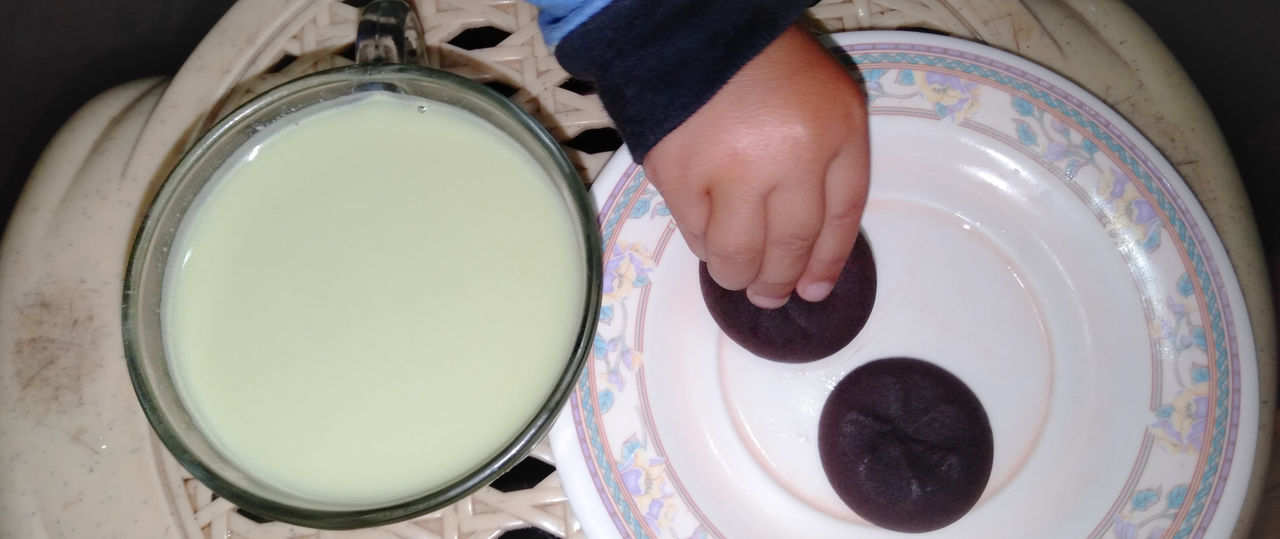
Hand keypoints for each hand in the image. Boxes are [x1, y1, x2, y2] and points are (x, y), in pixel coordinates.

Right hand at [643, 25, 869, 308]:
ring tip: (738, 278)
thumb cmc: (767, 67)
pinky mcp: (676, 174)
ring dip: (738, 275)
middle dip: (780, 281)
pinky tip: (709, 241)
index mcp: (833, 132)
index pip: (841, 217)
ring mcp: (728, 169)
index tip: (815, 292)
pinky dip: (703, 244)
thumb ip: (834, 168)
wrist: (692, 34)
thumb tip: (813, 254)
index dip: (829, 263)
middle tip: (770, 297)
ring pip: (737, 253)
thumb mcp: (829, 103)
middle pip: (791, 245)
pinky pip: (694, 232)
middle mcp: (786, 156)